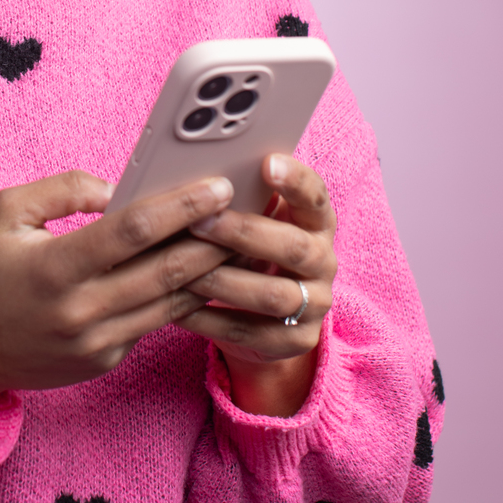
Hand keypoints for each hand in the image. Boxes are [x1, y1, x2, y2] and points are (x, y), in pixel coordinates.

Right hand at [0, 170, 233, 424]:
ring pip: (172, 302)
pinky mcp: (106, 359)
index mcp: (54, 267)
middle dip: (215, 237)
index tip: (218, 186)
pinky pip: (156, 322)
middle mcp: (81, 310)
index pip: (133, 231)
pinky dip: (185, 297)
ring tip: (245, 239)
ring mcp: (97, 342)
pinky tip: (208, 272)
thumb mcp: (6, 212)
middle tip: (251, 209)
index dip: (182, 206)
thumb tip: (117, 187)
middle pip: (167, 269)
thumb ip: (62, 189)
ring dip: (212, 270)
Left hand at [179, 153, 336, 416]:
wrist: (266, 318)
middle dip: (242, 233)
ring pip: (272, 294)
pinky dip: (210, 319)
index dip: (295, 180)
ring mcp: (315, 304)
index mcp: (317, 222)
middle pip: (292, 247)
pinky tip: (178, 308)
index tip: (267, 162)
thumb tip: (195, 176)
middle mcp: (324, 261)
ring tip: (180, 269)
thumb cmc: (250, 250)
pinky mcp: (296, 341)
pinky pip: (250, 331)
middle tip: (198, 222)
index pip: (315, 196)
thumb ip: (240, 199)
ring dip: (222, 281)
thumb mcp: (254, 221)